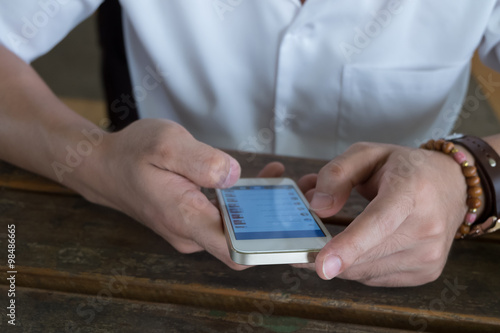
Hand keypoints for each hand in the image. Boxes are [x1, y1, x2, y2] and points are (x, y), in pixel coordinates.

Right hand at [83, 119, 283, 269]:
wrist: (105, 167)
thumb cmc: (132, 153)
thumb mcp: (166, 144)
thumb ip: (201, 161)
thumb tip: (234, 176)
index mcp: (186, 217)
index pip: (235, 250)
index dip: (268, 244)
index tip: (292, 225)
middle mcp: (190, 233)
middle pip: (242, 241)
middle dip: (272, 222)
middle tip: (296, 193)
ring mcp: (191, 230)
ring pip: (235, 230)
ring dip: (260, 209)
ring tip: (282, 181)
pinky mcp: (192, 221)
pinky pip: (225, 219)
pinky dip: (244, 203)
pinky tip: (259, 179)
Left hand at [306, 142, 467, 286]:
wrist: (451, 185)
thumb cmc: (405, 168)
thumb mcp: (367, 154)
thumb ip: (337, 173)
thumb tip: (318, 206)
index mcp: (411, 191)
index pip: (378, 222)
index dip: (349, 246)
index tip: (322, 266)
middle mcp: (426, 227)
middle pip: (366, 254)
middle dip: (329, 253)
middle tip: (307, 241)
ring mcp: (430, 254)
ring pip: (365, 272)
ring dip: (343, 260)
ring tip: (338, 237)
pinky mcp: (427, 273)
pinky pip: (376, 278)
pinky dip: (359, 266)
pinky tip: (361, 247)